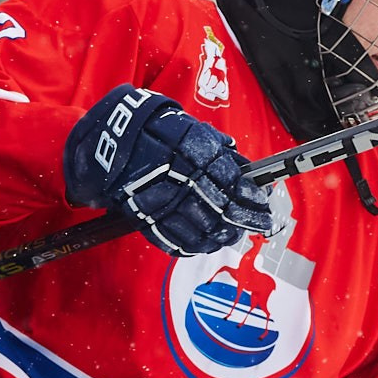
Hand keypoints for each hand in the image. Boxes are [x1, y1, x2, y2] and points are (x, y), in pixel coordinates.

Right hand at [65, 86, 273, 256]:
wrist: (113, 142)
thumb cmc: (158, 134)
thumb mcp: (193, 132)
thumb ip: (222, 153)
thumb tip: (250, 174)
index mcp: (193, 153)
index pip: (233, 182)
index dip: (252, 196)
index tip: (264, 203)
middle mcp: (179, 178)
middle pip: (222, 209)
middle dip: (245, 219)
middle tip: (261, 224)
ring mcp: (161, 201)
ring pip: (201, 229)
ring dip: (224, 235)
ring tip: (236, 234)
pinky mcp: (145, 217)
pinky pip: (173, 240)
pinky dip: (195, 245)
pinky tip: (209, 243)